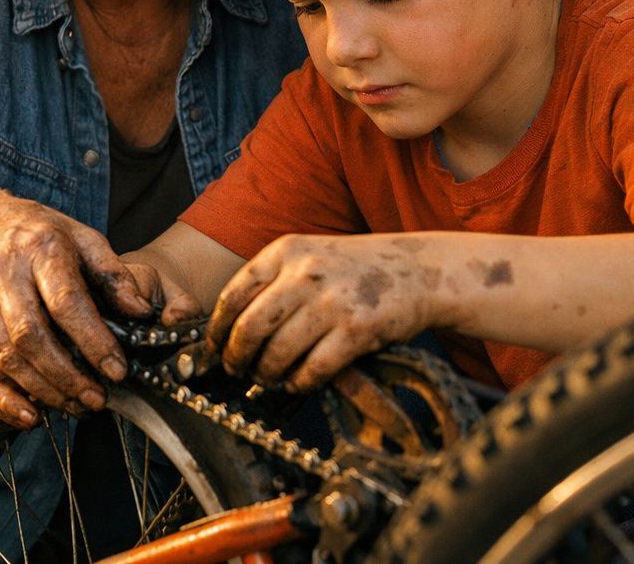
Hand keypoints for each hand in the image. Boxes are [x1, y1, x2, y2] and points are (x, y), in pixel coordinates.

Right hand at [0, 191, 153, 427]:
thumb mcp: (80, 236)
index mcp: (40, 249)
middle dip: (66, 376)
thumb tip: (141, 311)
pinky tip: (30, 415)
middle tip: (97, 399)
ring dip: (41, 390)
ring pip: (4, 357)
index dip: (93, 340)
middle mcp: (3, 274)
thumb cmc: (36, 232)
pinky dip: (2, 398)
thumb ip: (113, 273)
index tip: (117, 369)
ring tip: (75, 406)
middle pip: (30, 336)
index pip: (66, 301)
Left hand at [207, 234, 436, 391]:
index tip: (214, 346)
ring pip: (278, 352)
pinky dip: (299, 382)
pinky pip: (314, 369)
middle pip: (250, 327)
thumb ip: (274, 280)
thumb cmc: (357, 267)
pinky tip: (298, 382)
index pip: (233, 294)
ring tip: (266, 378)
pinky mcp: (356, 331)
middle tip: (235, 369)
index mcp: (286, 251)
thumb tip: (232, 326)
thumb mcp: (310, 255)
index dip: (218, 328)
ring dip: (266, 374)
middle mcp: (305, 273)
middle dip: (236, 357)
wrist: (419, 270)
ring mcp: (331, 302)